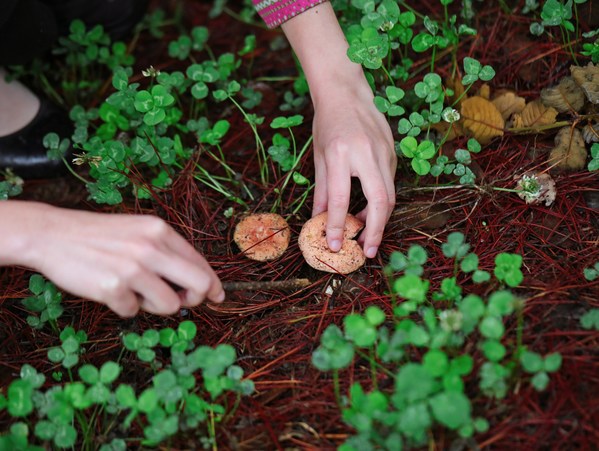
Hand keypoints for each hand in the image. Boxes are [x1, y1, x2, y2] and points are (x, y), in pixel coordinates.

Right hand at [3, 202, 223, 316]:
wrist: (52, 234)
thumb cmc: (98, 236)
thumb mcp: (137, 231)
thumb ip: (165, 252)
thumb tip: (197, 281)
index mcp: (159, 231)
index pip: (200, 262)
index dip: (212, 283)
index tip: (217, 296)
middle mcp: (151, 247)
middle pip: (198, 285)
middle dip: (196, 299)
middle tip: (183, 302)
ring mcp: (132, 268)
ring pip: (170, 305)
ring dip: (154, 306)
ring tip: (134, 292)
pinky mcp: (113, 287)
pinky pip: (133, 312)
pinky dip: (124, 307)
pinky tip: (109, 290)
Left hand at [280, 2, 395, 258]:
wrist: (347, 91)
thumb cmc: (328, 123)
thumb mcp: (319, 157)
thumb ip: (321, 191)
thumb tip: (319, 221)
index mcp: (340, 153)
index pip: (339, 198)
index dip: (336, 225)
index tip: (334, 246)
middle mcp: (366, 153)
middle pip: (380, 200)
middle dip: (375, 230)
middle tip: (368, 251)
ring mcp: (384, 151)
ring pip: (390, 194)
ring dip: (379, 218)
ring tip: (364, 232)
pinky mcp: (393, 151)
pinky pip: (390, 183)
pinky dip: (381, 201)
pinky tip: (368, 208)